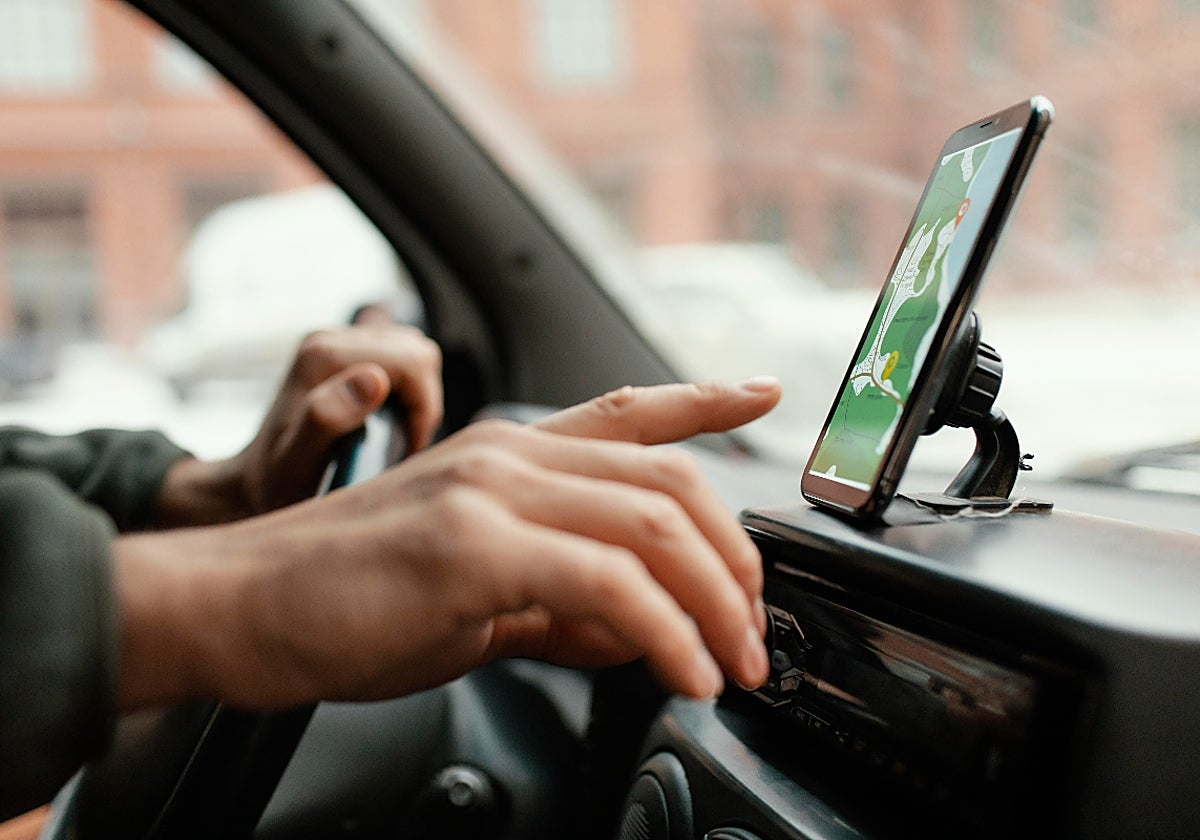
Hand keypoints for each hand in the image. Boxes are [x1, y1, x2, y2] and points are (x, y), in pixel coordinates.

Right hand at [115, 378, 780, 708]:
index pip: (627, 412)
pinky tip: (683, 673)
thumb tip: (638, 630)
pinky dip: (666, 632)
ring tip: (733, 663)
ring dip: (714, 601)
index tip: (762, 394)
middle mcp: (506, 454)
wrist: (234, 607)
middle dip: (733, 558)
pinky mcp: (471, 542)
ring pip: (653, 521)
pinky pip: (608, 581)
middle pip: (667, 477)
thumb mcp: (472, 599)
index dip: (704, 399)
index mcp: (506, 457)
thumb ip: (560, 606)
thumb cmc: (341, 600)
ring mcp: (489, 488)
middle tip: (754, 627)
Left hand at [156, 324, 442, 525]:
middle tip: (399, 443)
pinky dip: (406, 392)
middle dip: (422, 402)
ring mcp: (336, 342)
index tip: (402, 447)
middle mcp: (328, 339)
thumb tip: (373, 379)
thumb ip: (328, 416)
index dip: (423, 408)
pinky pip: (400, 359)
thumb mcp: (299, 460)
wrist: (251, 483)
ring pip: (413, 353)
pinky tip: (384, 421)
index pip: (412, 362)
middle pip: (417, 352)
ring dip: (416, 397)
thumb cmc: (276, 482)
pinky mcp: (345, 353)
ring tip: (392, 435)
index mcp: (323, 356)